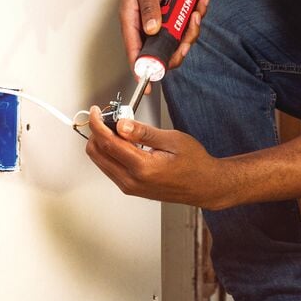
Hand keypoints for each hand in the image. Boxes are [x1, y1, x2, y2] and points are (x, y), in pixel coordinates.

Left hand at [84, 107, 234, 208]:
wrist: (205, 186)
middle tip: (105, 117)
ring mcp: (130, 187)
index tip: (96, 111)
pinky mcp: (131, 188)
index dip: (97, 123)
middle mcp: (132, 181)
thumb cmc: (195, 164)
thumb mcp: (172, 140)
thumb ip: (143, 132)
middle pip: (97, 153)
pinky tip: (121, 142)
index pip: (108, 142)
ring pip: (101, 162)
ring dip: (102, 142)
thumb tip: (121, 124)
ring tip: (115, 128)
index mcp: (142, 167)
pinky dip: (109, 153)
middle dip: (96, 132)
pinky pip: (110, 168)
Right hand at [119, 0, 209, 71]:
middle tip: (190, 29)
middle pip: (162, 52)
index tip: (148, 82)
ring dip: (191, 29)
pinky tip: (200, 3)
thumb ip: (148, 7)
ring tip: (196, 10)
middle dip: (179, 47)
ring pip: (178, 42)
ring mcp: (161, 27)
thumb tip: (151, 29)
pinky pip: (186, 28)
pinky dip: (196, 18)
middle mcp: (146, 29)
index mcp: (132, 22)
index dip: (141, 69)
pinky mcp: (173, 22)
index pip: (134, 51)